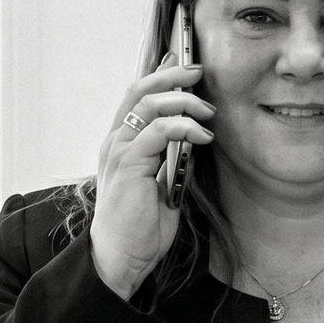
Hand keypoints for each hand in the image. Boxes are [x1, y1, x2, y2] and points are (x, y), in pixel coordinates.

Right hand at [90, 56, 212, 299]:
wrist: (120, 258)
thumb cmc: (139, 228)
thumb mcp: (162, 187)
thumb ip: (170, 161)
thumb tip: (191, 142)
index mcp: (121, 144)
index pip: (137, 96)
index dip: (160, 74)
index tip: (185, 65)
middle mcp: (116, 141)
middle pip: (140, 89)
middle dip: (171, 74)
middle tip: (199, 71)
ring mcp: (119, 151)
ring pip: (148, 103)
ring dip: (182, 99)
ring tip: (207, 109)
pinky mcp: (128, 164)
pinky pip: (157, 131)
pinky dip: (183, 126)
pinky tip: (202, 136)